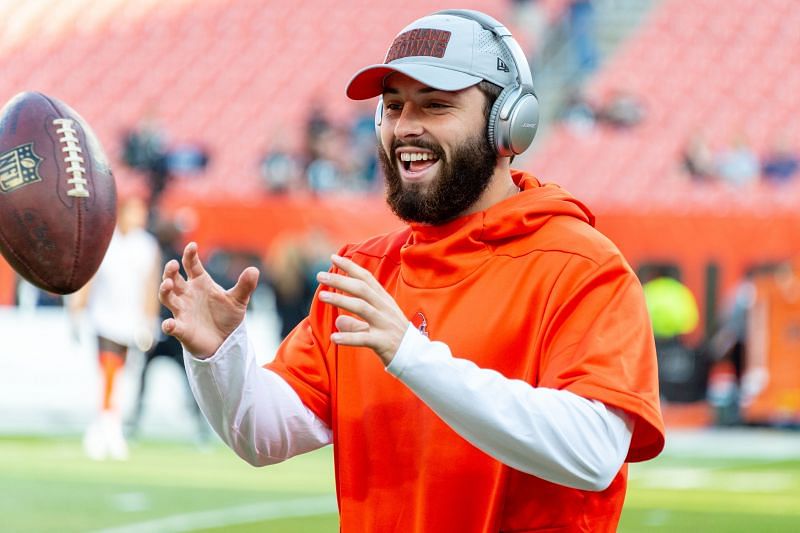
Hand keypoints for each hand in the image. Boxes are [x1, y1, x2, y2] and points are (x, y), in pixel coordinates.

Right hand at [159, 242, 258, 357]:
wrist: (225, 341)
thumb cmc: (227, 316)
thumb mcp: (239, 300)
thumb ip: (245, 286)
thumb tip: (254, 270)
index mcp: (200, 283)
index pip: (191, 265)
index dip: (190, 255)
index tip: (192, 246)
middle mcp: (187, 294)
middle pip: (173, 278)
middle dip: (170, 271)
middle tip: (173, 265)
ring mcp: (182, 311)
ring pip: (167, 297)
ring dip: (165, 290)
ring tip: (167, 284)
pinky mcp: (182, 329)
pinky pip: (172, 326)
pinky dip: (169, 325)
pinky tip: (170, 325)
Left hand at [317, 254, 408, 364]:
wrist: (416, 356)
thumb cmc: (395, 338)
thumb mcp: (376, 326)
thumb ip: (356, 323)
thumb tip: (338, 321)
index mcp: (384, 301)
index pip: (366, 279)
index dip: (350, 267)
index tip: (333, 257)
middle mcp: (384, 309)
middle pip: (362, 289)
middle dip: (341, 280)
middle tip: (320, 275)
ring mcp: (385, 324)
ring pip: (362, 308)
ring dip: (341, 300)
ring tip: (322, 296)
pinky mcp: (383, 342)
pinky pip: (364, 338)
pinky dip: (349, 337)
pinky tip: (334, 338)